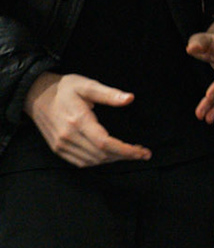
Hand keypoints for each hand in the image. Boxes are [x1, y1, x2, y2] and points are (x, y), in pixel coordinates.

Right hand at [25, 72, 150, 165]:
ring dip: (113, 160)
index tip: (143, 152)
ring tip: (130, 153)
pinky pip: (80, 162)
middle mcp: (68, 136)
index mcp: (78, 120)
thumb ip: (109, 93)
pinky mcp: (58, 148)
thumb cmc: (65, 89)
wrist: (37, 95)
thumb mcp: (87, 85)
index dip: (126, 150)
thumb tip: (129, 99)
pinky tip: (111, 156)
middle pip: (101, 155)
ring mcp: (61, 144)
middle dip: (125, 156)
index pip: (105, 143)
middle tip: (143, 152)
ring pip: (92, 161)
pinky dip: (98, 162)